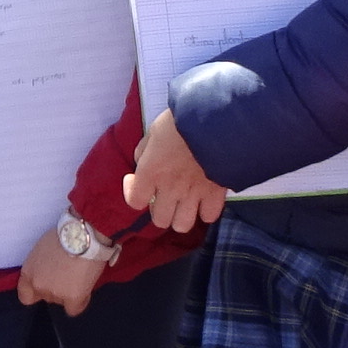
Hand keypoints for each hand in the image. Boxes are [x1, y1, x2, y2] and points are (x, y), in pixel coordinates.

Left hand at [17, 225, 105, 312]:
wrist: (81, 236)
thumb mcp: (42, 249)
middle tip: (67, 274)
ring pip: (61, 301)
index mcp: (28, 273)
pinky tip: (84, 290)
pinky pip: (74, 309)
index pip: (25, 295)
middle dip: (55, 288)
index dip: (36, 292)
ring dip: (69, 292)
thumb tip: (48, 271)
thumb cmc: (63, 235)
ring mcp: (55, 294)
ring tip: (78, 275)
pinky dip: (80, 301)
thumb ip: (40, 266)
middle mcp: (38, 286)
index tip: (46, 284)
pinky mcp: (73, 298)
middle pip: (46, 297)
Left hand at [122, 108, 227, 235]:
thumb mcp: (154, 129)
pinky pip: (208, 217)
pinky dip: (206, 211)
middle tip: (163, 195)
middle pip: (159, 220)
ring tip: (184, 203)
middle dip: (159, 209)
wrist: (216, 121)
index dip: (132, 192)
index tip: (135, 179)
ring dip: (181, 216)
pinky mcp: (215, 195)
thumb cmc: (181, 122)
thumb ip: (145, 150)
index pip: (134, 201)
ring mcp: (193, 195)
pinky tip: (204, 200)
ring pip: (182, 225)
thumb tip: (142, 162)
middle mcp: (170, 189)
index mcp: (151, 172)